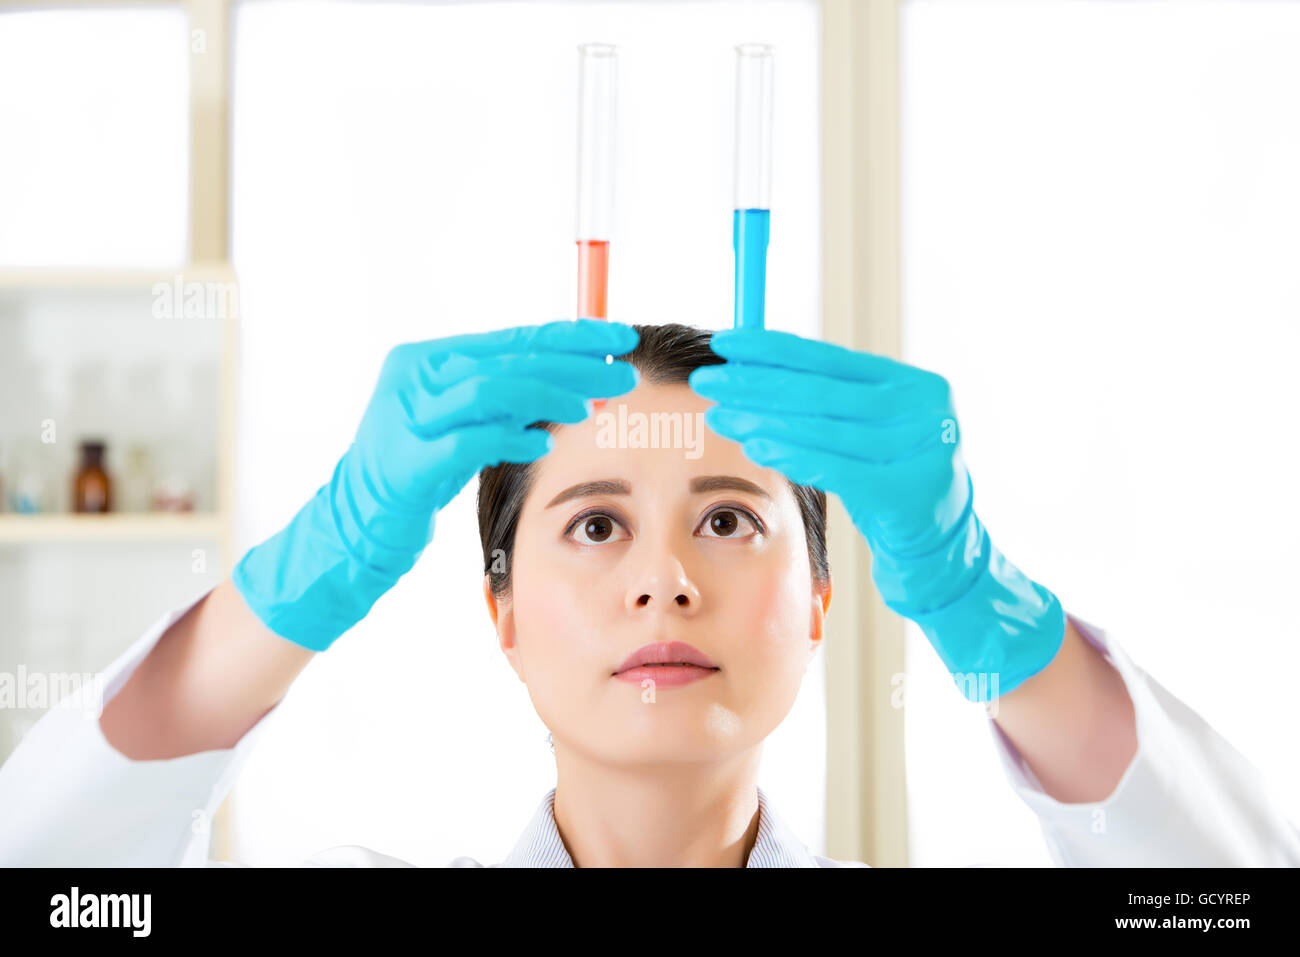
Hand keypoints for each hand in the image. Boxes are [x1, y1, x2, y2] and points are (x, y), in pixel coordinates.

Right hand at [233, 319, 640, 651]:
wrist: (359, 520)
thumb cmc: (421, 469)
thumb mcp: (466, 422)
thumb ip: (509, 398)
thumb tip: (583, 380)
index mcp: (430, 359)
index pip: (514, 337)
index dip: (570, 335)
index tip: (619, 337)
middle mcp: (416, 377)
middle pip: (506, 359)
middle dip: (573, 364)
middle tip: (624, 372)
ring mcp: (408, 418)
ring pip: (488, 391)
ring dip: (546, 396)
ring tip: (590, 405)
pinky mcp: (408, 463)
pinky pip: (466, 441)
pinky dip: (508, 438)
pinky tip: (541, 442)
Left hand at [689, 328, 1063, 700]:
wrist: (938, 548)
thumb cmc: (889, 482)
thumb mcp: (869, 431)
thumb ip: (828, 400)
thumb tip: (751, 368)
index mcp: (913, 384)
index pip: (831, 358)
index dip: (773, 349)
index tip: (726, 342)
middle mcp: (922, 409)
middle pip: (821, 390)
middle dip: (757, 383)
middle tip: (707, 379)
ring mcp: (919, 451)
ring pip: (822, 429)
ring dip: (763, 419)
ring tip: (721, 414)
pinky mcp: (903, 492)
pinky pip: (834, 468)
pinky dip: (791, 454)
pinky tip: (755, 445)